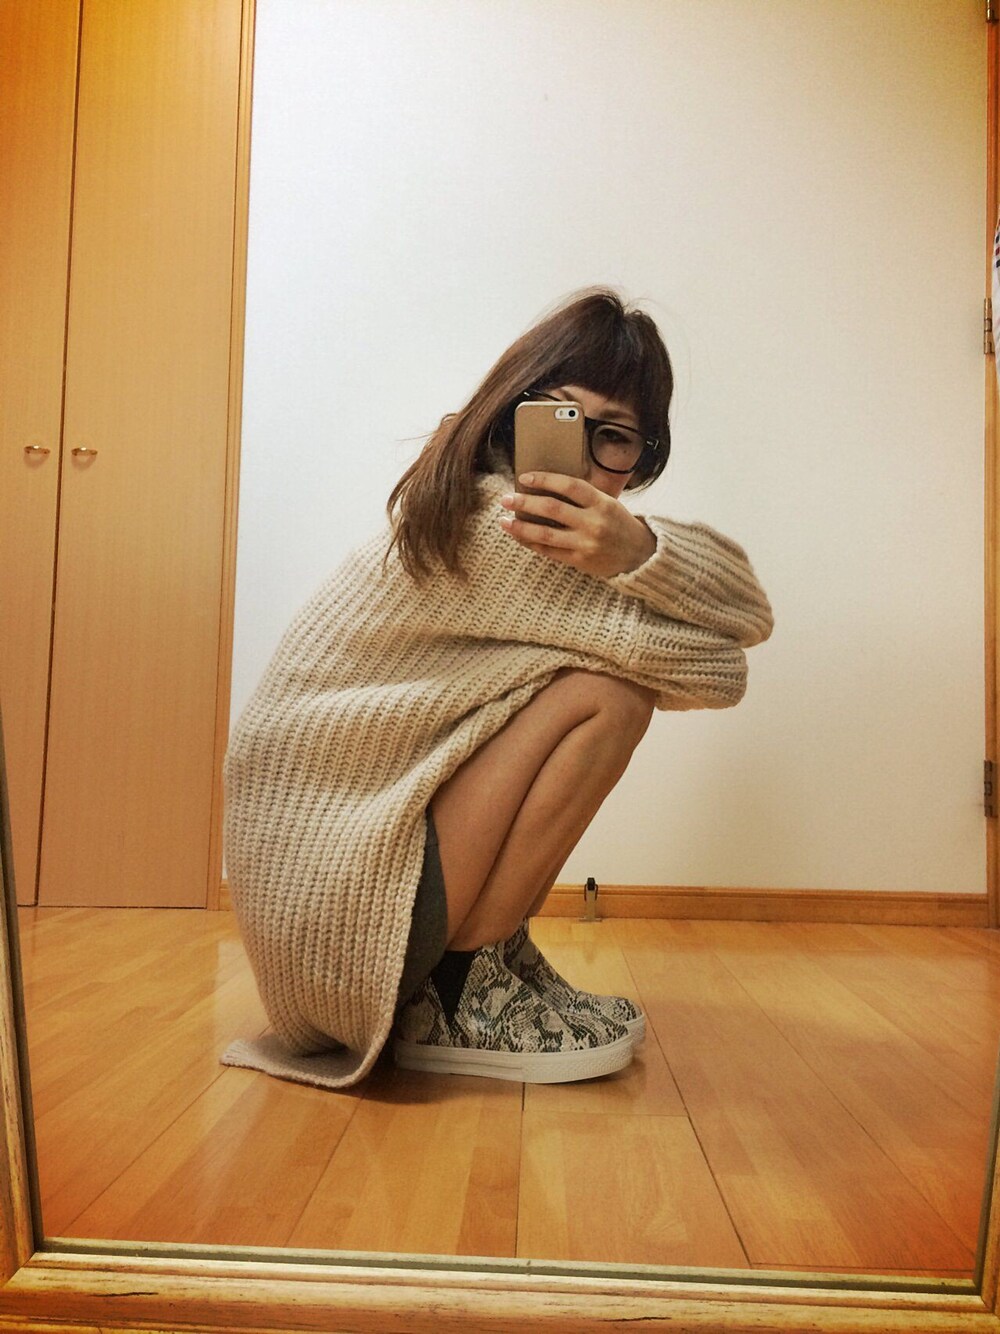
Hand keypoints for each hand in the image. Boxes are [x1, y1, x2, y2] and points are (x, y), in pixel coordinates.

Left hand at [498, 473, 656, 577]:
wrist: (640, 555)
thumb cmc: (619, 524)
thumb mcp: (607, 503)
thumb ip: (583, 497)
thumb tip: (545, 487)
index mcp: (601, 502)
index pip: (569, 486)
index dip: (545, 480)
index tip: (524, 477)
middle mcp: (593, 522)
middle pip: (552, 509)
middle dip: (525, 502)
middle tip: (506, 498)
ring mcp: (585, 543)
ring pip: (545, 534)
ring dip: (521, 526)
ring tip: (504, 520)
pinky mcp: (579, 560)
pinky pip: (549, 551)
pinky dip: (531, 543)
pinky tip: (518, 536)